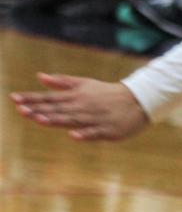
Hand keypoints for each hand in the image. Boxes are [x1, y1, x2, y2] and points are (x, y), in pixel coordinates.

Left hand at [12, 73, 148, 141]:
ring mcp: (94, 118)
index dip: (32, 98)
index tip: (14, 99)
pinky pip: (94, 133)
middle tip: (21, 110)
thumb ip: (61, 82)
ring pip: (72, 120)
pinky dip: (84, 134)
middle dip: (39, 109)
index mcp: (76, 96)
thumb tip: (39, 76)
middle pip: (58, 109)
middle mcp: (83, 106)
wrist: (137, 101)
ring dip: (56, 120)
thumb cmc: (106, 93)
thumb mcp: (84, 84)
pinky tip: (74, 135)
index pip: (50, 97)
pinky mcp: (107, 130)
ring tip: (40, 119)